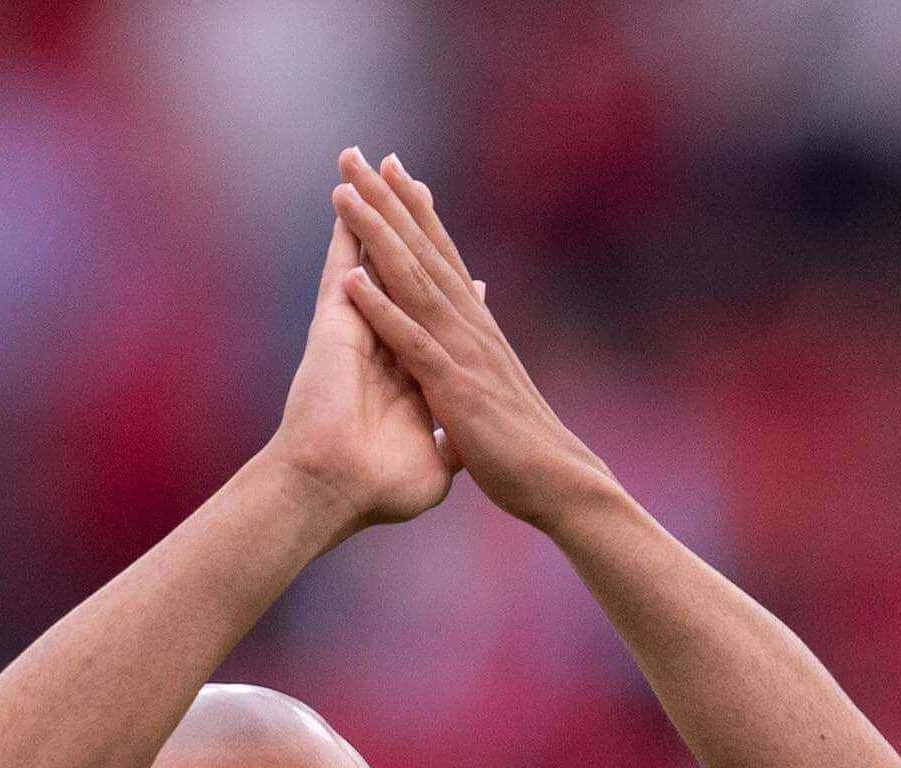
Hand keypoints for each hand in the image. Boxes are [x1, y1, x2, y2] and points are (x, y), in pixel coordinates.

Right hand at [263, 196, 455, 537]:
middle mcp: (381, 341)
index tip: (455, 258)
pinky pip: (342, 263)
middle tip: (407, 176)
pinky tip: (347, 188)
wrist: (333, 490)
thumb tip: (466, 442)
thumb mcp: (433, 467)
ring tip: (372, 162)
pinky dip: (347, 227)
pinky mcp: (334, 323)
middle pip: (400, 271)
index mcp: (407, 371)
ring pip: (370, 255)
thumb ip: (448, 448)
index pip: (429, 318)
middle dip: (405, 225)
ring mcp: (356, 329)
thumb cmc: (375, 490)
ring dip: (372, 208)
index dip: (442, 283)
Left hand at [330, 148, 608, 528]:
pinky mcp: (455, 388)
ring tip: (344, 196)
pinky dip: (381, 310)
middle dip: (389, 200)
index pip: (440, 255)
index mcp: (476, 326)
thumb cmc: (526, 441)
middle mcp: (470, 326)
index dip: (415, 210)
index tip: (390, 168)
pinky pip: (411, 342)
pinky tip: (352, 280)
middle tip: (357, 153)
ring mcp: (463, 353)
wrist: (556, 481)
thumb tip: (479, 312)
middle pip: (422, 250)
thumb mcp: (499, 385)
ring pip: (413, 281)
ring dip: (377, 236)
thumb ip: (482, 349)